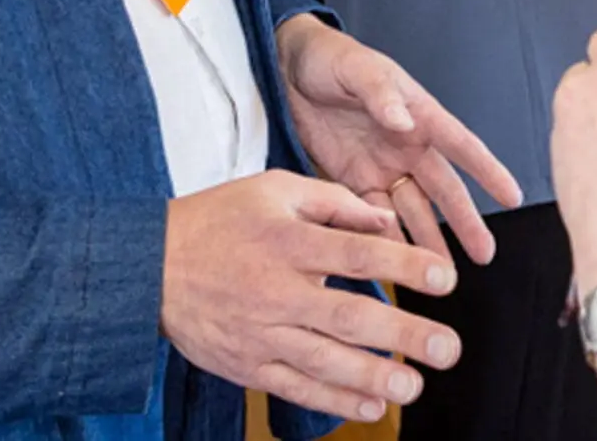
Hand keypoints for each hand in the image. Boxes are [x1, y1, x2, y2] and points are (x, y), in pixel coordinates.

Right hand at [162, 170, 461, 423]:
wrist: (149, 265)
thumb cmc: (218, 220)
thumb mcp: (273, 189)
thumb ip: (334, 202)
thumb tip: (385, 219)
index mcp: (287, 240)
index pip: (356, 254)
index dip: (404, 265)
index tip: (445, 279)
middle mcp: (277, 290)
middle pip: (349, 315)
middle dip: (403, 335)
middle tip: (447, 348)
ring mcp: (261, 333)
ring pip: (325, 361)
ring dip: (373, 377)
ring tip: (414, 385)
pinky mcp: (247, 365)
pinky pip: (296, 388)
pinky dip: (334, 401)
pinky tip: (370, 407)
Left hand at [279, 15, 523, 266]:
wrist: (289, 69)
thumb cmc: (331, 58)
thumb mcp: (358, 68)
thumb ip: (381, 93)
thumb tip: (404, 121)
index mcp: (418, 114)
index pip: (461, 145)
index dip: (487, 170)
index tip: (514, 196)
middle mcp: (407, 145)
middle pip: (443, 189)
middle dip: (465, 221)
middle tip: (485, 254)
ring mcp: (382, 166)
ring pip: (413, 210)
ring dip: (428, 240)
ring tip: (442, 275)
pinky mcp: (353, 180)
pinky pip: (374, 215)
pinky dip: (386, 239)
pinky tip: (395, 264)